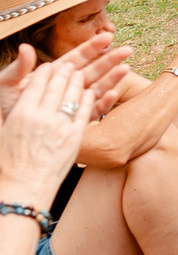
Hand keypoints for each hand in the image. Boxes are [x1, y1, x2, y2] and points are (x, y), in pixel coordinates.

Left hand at [0, 35, 125, 120]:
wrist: (4, 134)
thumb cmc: (3, 107)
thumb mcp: (7, 84)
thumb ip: (20, 67)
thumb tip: (26, 47)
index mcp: (53, 74)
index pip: (76, 57)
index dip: (92, 47)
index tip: (108, 37)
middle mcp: (66, 87)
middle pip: (93, 70)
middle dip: (110, 60)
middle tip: (127, 50)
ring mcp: (71, 103)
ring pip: (97, 88)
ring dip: (112, 79)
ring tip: (126, 69)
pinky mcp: (73, 120)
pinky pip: (91, 111)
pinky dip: (103, 103)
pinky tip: (111, 94)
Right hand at [0, 60, 93, 198]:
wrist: (23, 189)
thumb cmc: (6, 162)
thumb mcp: (1, 129)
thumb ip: (10, 107)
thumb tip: (19, 82)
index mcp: (21, 113)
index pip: (36, 84)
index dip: (44, 73)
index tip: (48, 66)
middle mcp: (42, 117)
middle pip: (57, 86)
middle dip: (64, 72)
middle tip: (68, 65)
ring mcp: (61, 127)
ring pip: (73, 96)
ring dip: (79, 81)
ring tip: (81, 73)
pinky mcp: (75, 138)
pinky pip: (85, 112)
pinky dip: (90, 99)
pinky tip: (91, 92)